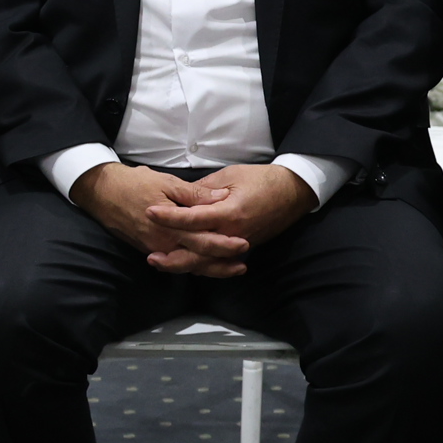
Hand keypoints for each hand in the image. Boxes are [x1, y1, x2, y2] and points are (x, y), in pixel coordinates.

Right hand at [69, 163, 248, 276]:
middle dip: (221, 264)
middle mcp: (164, 243)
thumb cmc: (135, 184)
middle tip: (243, 265)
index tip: (244, 244)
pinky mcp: (151, 249)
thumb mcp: (167, 183)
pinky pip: (176, 262)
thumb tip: (220, 197)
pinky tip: (205, 264)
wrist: (103, 193)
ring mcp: (156, 249)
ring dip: (210, 269)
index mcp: (171, 227)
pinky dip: (193, 265)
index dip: (224, 245)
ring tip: (230, 270)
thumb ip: (194, 194)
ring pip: (187, 265)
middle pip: (198, 259)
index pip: (203, 241)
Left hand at [141, 164, 318, 275]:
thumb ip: (204, 189)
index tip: (150, 212)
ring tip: (162, 264)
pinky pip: (219, 261)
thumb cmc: (261, 179)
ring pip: (208, 262)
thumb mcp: (230, 175)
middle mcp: (234, 233)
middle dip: (173, 256)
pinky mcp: (244, 248)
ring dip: (184, 265)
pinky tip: (186, 266)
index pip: (194, 218)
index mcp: (230, 211)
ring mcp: (240, 244)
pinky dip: (202, 266)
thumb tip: (182, 196)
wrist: (292, 192)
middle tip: (150, 256)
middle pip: (198, 251)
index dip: (170, 217)